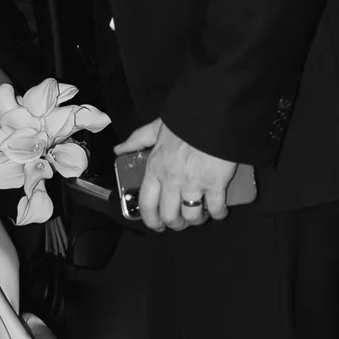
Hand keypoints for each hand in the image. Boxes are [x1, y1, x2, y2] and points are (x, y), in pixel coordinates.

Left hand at [114, 118, 253, 231]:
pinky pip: (216, 208)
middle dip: (176, 224)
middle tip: (182, 222)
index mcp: (155, 168)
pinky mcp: (216, 183)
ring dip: (196, 220)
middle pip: (169, 215)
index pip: (146, 204)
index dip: (151, 220)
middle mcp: (171, 180)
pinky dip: (219, 214)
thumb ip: (137, 140)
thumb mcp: (156, 128)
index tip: (157, 225)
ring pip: (192, 216)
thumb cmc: (184, 121)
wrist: (212, 112)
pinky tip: (220, 212)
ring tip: (200, 216)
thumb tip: (118, 150)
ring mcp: (194, 184)